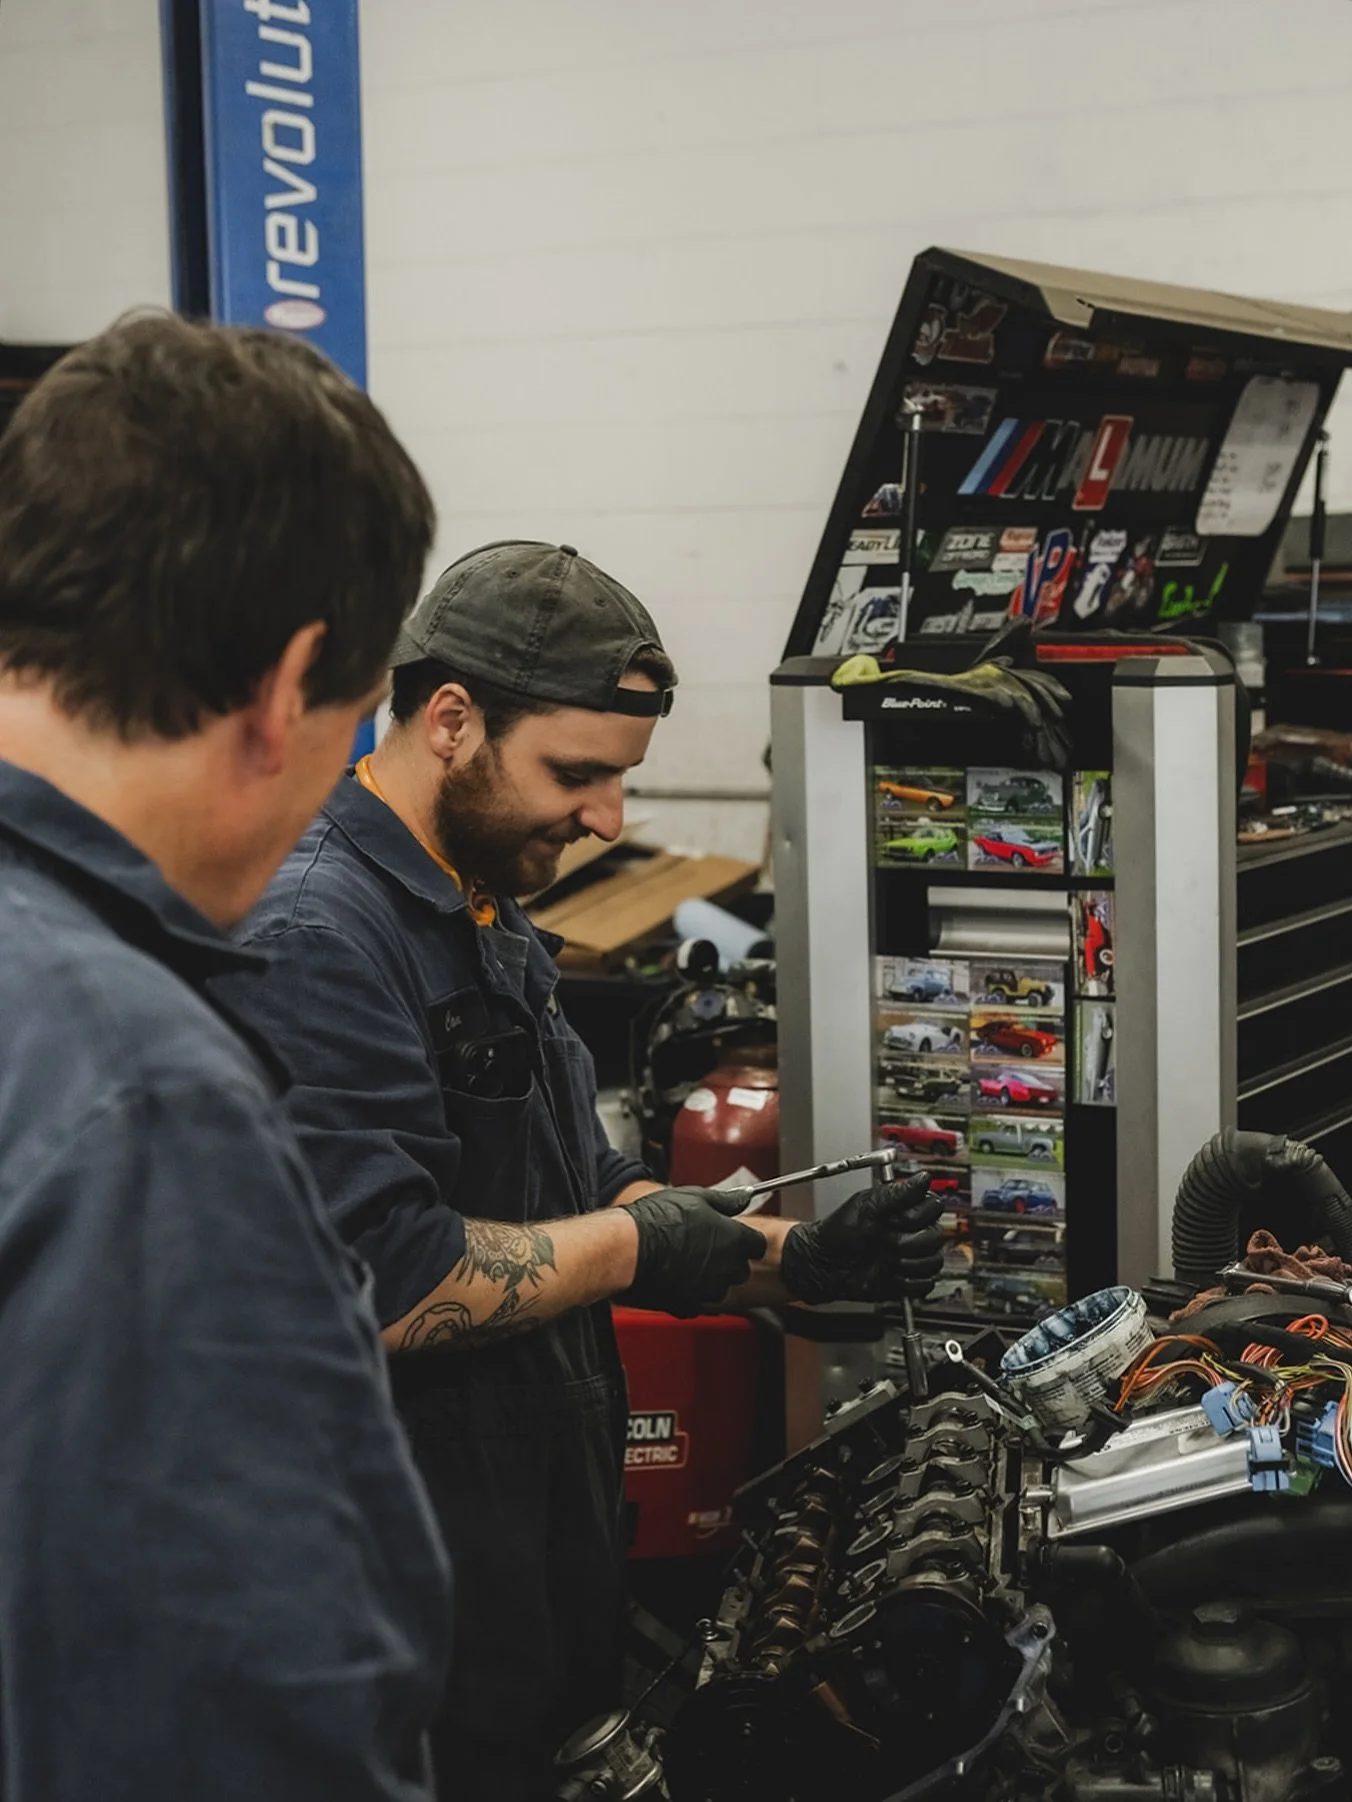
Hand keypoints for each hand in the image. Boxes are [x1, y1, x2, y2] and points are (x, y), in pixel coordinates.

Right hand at [621, 1188, 767, 1317]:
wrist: (629, 1247)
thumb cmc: (659, 1219)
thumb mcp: (695, 1197)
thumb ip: (725, 1201)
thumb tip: (743, 1198)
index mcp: (733, 1239)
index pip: (757, 1245)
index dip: (745, 1240)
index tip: (734, 1237)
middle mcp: (725, 1268)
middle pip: (740, 1270)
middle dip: (729, 1261)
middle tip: (707, 1247)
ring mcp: (707, 1289)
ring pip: (719, 1288)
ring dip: (710, 1279)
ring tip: (686, 1262)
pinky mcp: (688, 1305)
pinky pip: (696, 1303)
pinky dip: (689, 1294)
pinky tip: (674, 1278)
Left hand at [780, 1172, 943, 1304]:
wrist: (822, 1264)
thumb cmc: (837, 1231)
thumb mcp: (866, 1205)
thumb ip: (897, 1193)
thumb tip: (923, 1179)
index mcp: (903, 1211)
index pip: (933, 1208)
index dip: (919, 1215)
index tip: (899, 1218)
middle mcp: (910, 1233)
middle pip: (936, 1237)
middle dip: (909, 1242)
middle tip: (886, 1240)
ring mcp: (909, 1258)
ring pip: (933, 1262)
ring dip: (908, 1263)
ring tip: (885, 1259)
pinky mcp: (906, 1281)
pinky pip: (923, 1285)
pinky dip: (907, 1282)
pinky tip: (889, 1275)